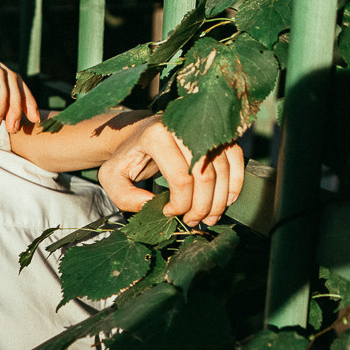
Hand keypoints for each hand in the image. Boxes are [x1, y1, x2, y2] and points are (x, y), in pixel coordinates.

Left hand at [98, 115, 243, 226]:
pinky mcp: (219, 134)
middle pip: (204, 175)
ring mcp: (205, 129)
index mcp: (157, 137)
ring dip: (219, 200)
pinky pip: (236, 160)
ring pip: (223, 171)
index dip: (180, 203)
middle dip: (202, 206)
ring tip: (208, 218)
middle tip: (193, 221)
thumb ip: (125, 196)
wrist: (140, 133)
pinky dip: (234, 184)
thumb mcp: (112, 177)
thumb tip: (152, 206)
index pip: (180, 178)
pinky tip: (225, 201)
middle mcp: (184, 128)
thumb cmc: (127, 158)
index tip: (169, 213)